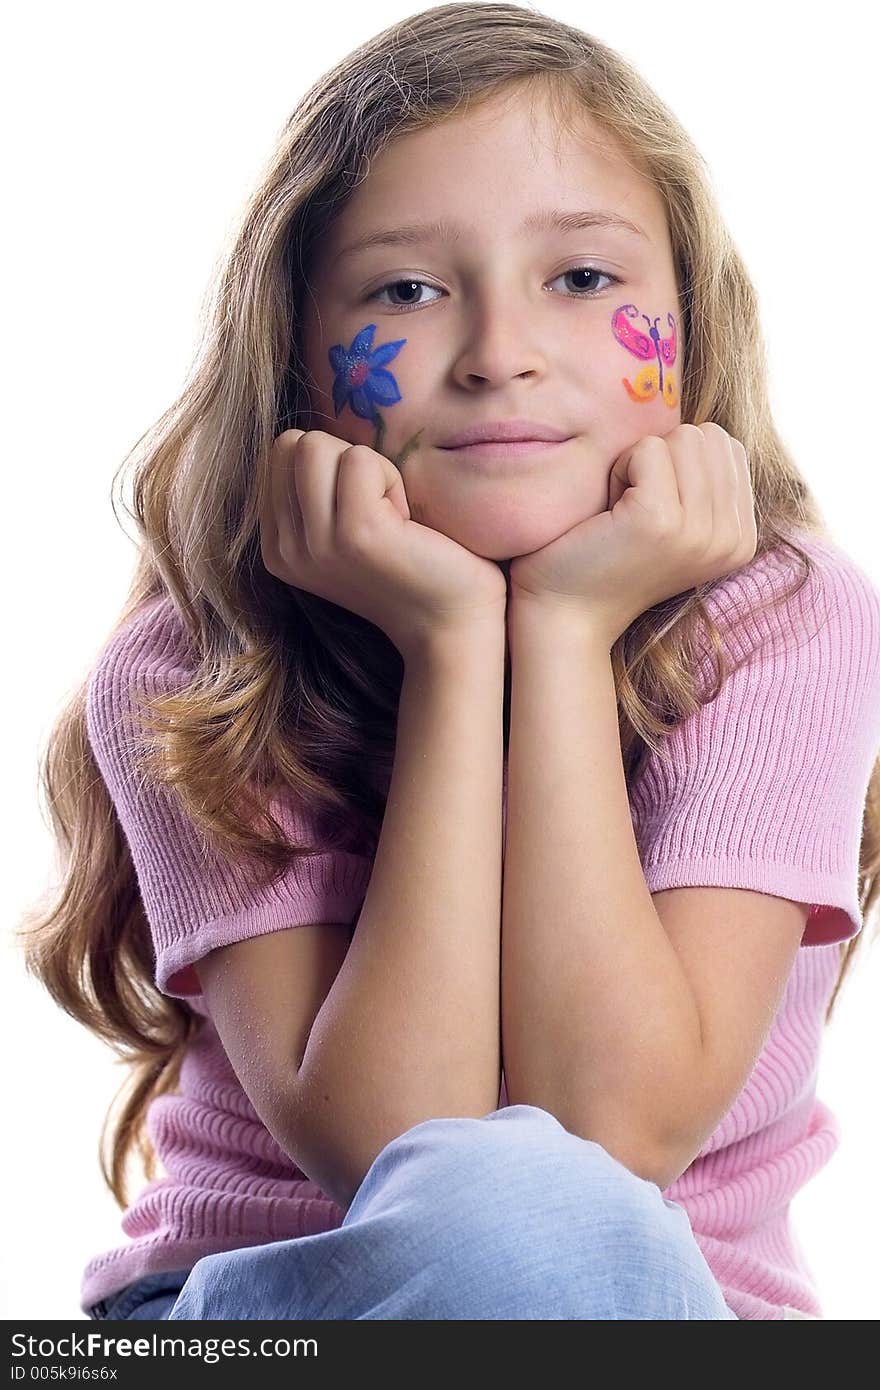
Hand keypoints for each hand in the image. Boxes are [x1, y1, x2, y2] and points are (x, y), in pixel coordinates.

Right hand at [260, 429, 507, 661]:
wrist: (450, 623)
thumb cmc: (410, 566)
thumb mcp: (341, 531)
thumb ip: (314, 492)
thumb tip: (307, 436)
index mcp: (277, 547)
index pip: (280, 453)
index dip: (330, 464)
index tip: (362, 510)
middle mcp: (286, 550)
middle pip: (293, 443)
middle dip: (343, 459)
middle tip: (378, 508)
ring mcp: (317, 544)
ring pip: (317, 445)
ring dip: (367, 468)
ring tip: (390, 515)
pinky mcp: (354, 534)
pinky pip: (360, 459)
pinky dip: (390, 478)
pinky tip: (405, 522)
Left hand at [507, 422, 757, 645]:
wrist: (565, 614)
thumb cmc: (608, 558)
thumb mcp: (676, 522)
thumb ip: (704, 481)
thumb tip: (708, 429)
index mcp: (742, 539)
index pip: (727, 447)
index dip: (679, 463)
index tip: (651, 510)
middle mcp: (731, 539)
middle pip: (707, 437)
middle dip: (661, 459)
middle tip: (631, 510)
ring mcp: (699, 531)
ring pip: (681, 438)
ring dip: (639, 464)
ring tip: (621, 513)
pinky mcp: (659, 520)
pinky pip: (647, 449)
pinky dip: (619, 470)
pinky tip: (608, 513)